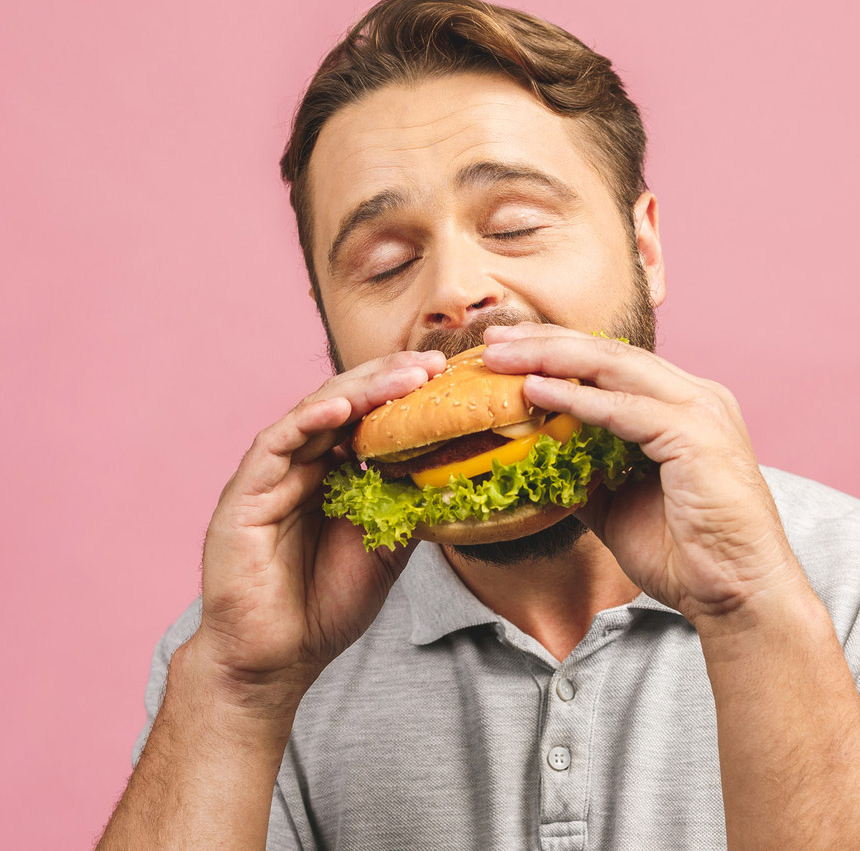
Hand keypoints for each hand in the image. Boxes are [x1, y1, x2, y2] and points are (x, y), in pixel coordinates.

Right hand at [193, 349, 446, 703]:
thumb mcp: (385, 548)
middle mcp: (300, 465)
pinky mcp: (245, 492)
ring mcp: (271, 475)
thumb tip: (450, 471)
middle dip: (388, 381)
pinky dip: (310, 421)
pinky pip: (277, 444)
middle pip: (345, 405)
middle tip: (432, 366)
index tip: (445, 381)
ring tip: (404, 378)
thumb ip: (405, 506)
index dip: (402, 396)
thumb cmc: (326, 604)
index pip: (367, 419)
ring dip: (360, 392)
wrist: (277, 659)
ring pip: (315, 414)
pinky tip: (345, 409)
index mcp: (330, 474)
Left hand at [482, 323, 806, 624]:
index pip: (608, 362)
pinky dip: (577, 398)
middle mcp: (694, 396)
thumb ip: (580, 469)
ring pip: (613, 367)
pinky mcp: (696, 435)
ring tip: (501, 357)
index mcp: (679, 405)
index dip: (554, 349)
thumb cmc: (683, 552)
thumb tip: (533, 455)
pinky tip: (536, 391)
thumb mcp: (614, 501)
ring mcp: (700, 411)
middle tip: (493, 338)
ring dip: (551, 358)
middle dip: (544, 341)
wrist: (736, 596)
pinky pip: (625, 409)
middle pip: (607, 352)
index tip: (505, 347)